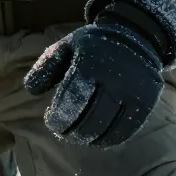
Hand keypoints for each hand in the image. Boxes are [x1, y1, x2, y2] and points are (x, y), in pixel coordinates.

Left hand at [23, 20, 163, 147]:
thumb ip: (45, 67)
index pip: (72, 99)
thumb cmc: (92, 46)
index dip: (58, 116)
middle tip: (62, 132)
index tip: (50, 119)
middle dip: (71, 131)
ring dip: (88, 138)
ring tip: (78, 136)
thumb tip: (30, 90)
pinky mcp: (146, 102)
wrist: (136, 36)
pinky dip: (109, 139)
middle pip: (89, 118)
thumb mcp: (66, 47)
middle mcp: (114, 77)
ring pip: (108, 128)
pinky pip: (126, 130)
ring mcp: (133, 91)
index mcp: (90, 62)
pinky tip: (97, 139)